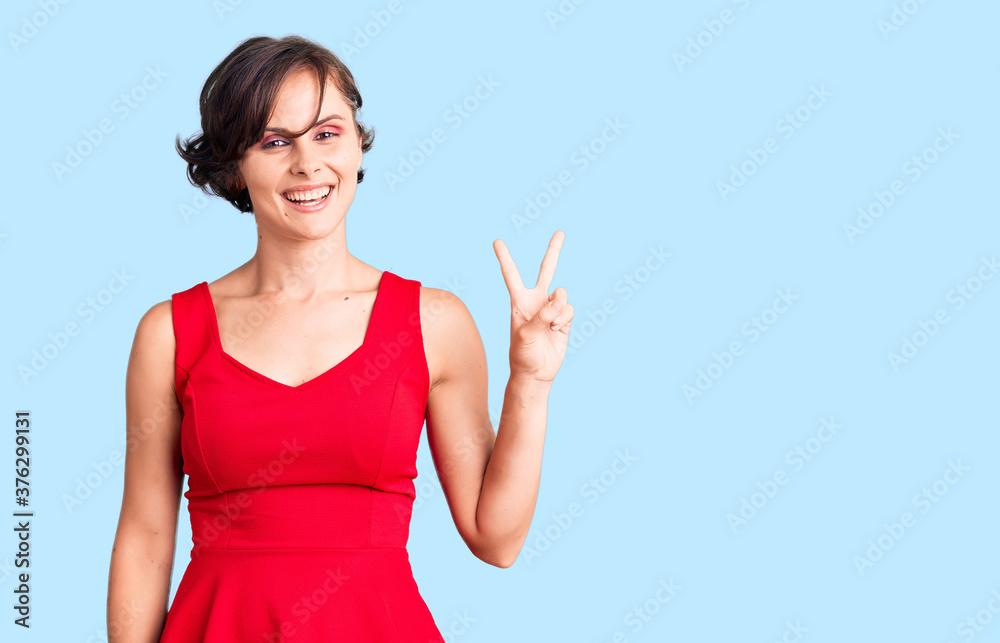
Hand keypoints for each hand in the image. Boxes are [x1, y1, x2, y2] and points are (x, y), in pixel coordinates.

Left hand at [493, 230, 574, 382]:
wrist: (536, 373)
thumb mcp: (525, 335)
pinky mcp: (564, 319)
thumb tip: (559, 300)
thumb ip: (541, 315)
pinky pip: (569, 309)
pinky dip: (564, 318)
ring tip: (549, 325)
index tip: (496, 241)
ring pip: (562, 295)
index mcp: (519, 301)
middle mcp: (536, 301)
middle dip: (554, 251)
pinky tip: (556, 329)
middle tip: (560, 232)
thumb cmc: (522, 355)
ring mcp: (551, 309)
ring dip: (558, 309)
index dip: (505, 258)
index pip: (511, 275)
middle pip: (546, 270)